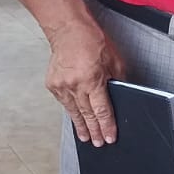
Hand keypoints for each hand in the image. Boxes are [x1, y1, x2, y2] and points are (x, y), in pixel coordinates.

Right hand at [45, 18, 126, 145]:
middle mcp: (75, 85)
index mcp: (92, 80)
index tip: (109, 138)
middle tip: (98, 143)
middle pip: (87, 114)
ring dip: (81, 126)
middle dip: (94, 130)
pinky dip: (71, 111)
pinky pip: (64, 102)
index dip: (106, 126)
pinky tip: (75, 119)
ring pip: (74, 111)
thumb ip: (117, 80)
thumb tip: (120, 95)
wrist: (68, 30)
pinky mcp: (52, 84)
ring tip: (85, 137)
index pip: (102, 110)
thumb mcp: (114, 60)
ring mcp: (61, 86)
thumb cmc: (92, 40)